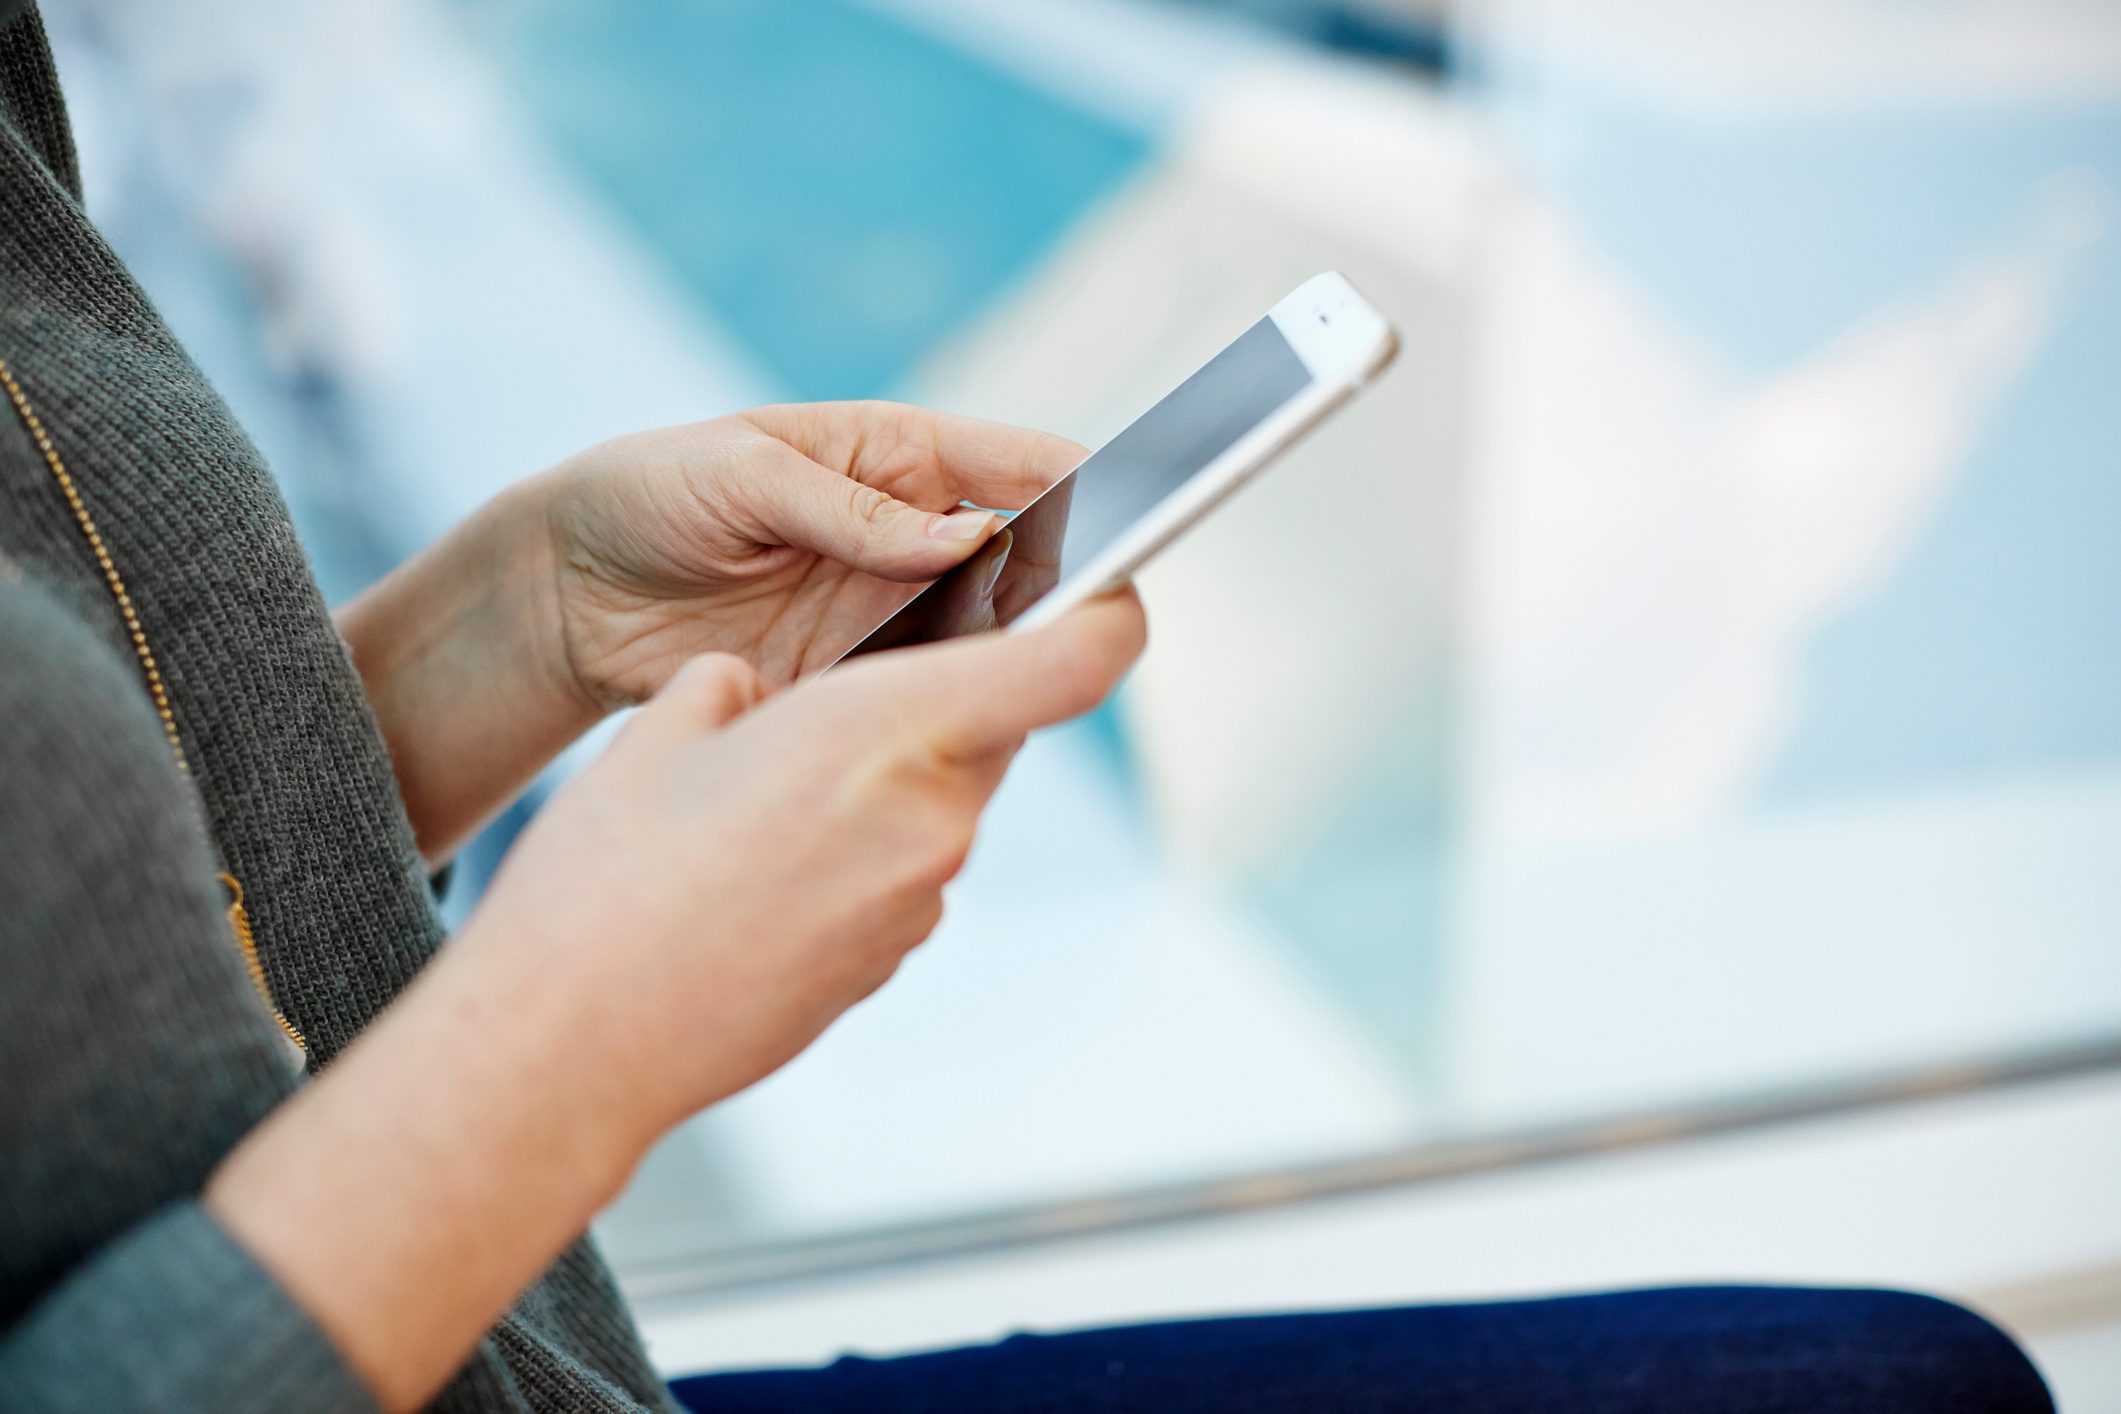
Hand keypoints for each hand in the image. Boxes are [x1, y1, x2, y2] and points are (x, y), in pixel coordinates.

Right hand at [458, 587, 1146, 1127]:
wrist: (572, 1044)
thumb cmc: (607, 882)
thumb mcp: (669, 726)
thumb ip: (742, 686)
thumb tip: (760, 694)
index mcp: (888, 731)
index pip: (1071, 661)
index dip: (1111, 609)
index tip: (1118, 580)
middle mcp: (931, 818)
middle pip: (993, 724)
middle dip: (939, 694)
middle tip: (845, 689)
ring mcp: (919, 902)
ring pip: (940, 797)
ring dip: (885, 776)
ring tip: (763, 796)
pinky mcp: (888, 960)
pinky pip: (903, 867)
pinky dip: (859, 844)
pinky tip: (762, 865)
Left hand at [539, 401, 1083, 700]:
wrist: (562, 594)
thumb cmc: (648, 493)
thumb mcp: (741, 477)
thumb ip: (850, 511)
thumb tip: (964, 541)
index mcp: (898, 457)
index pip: (1026, 467)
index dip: (1089, 490)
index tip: (1130, 522)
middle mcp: (914, 538)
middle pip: (1030, 566)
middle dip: (1068, 591)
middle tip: (1087, 621)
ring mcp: (889, 616)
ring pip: (990, 644)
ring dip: (1013, 662)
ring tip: (1025, 678)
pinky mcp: (853, 685)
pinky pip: (926, 702)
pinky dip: (950, 716)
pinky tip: (956, 725)